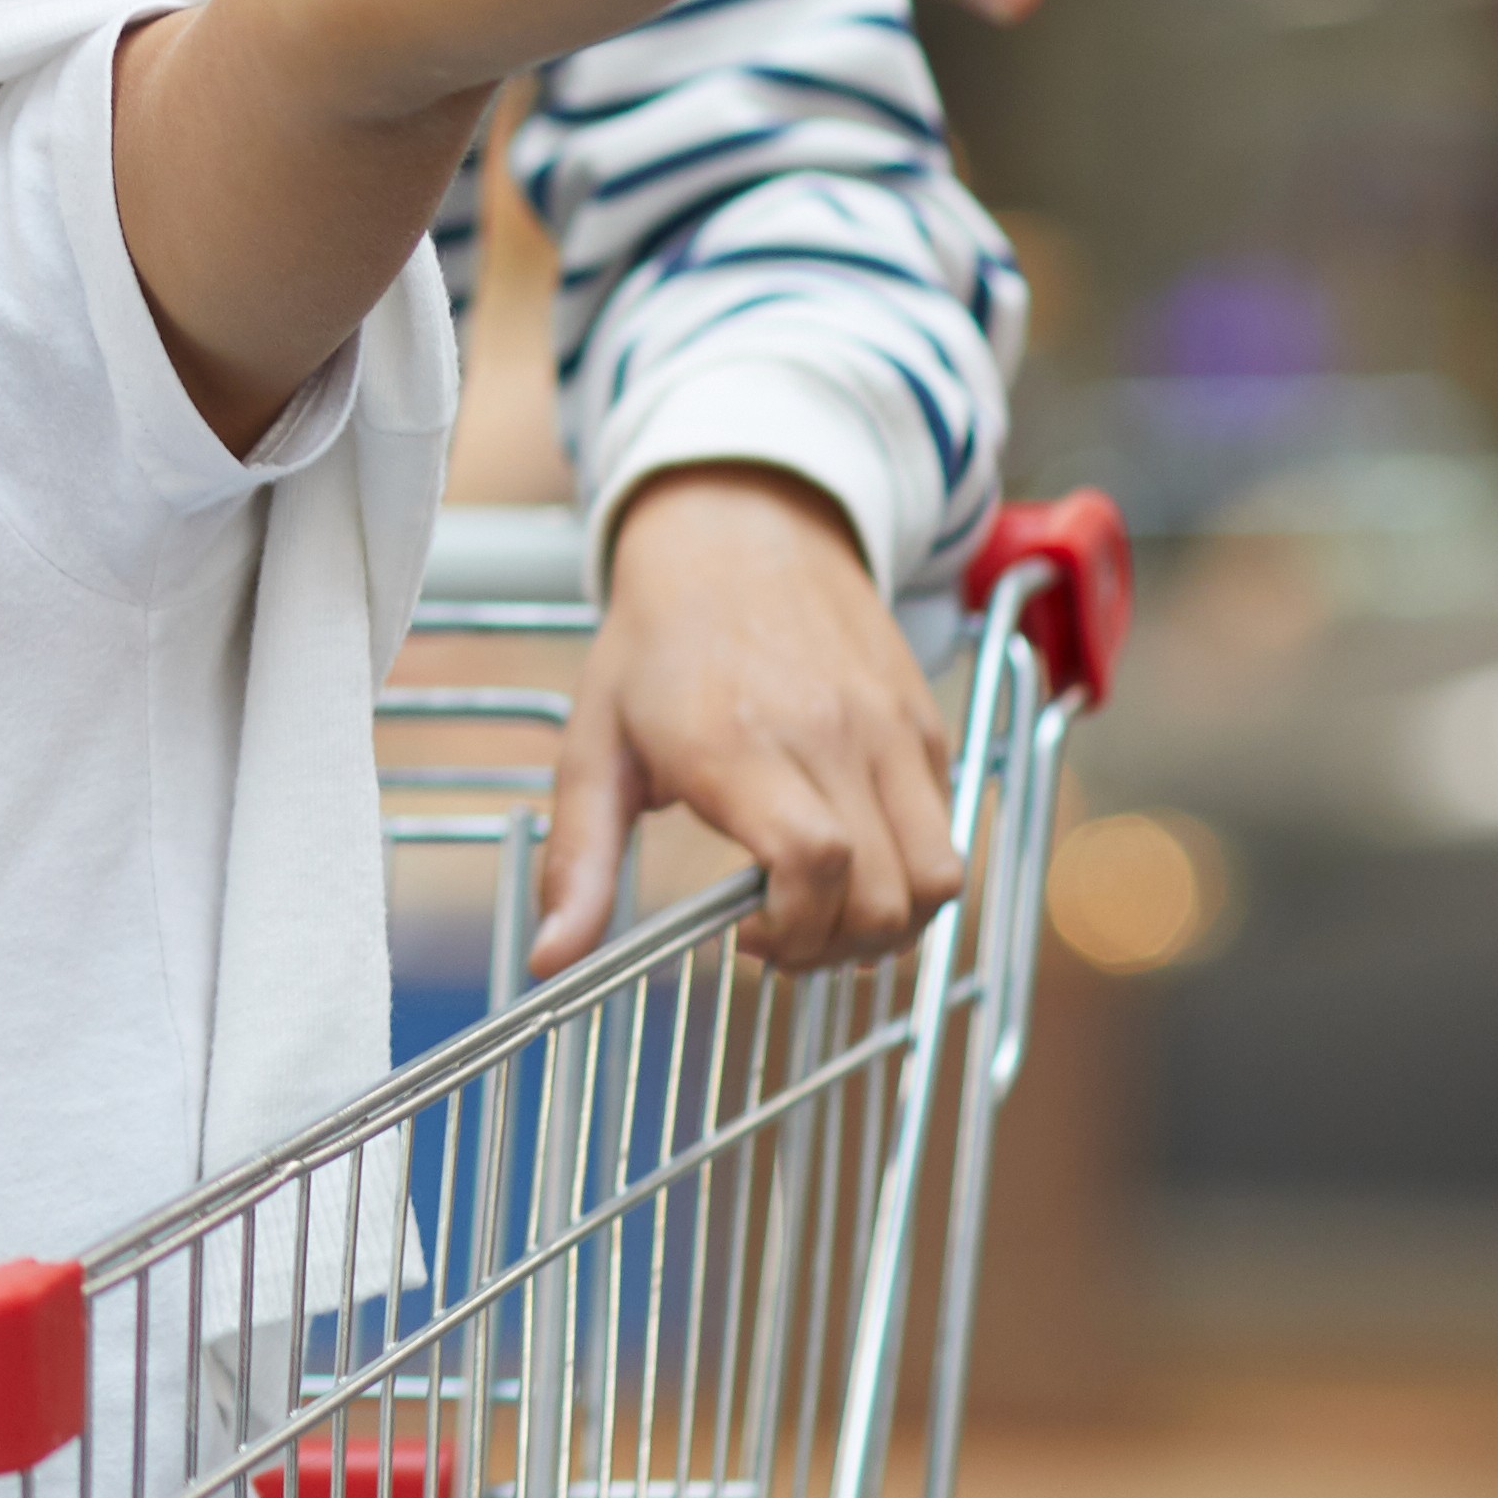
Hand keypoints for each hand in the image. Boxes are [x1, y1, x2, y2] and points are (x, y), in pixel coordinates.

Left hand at [540, 466, 961, 969]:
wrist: (741, 533)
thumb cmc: (657, 646)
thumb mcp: (591, 747)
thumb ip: (578, 860)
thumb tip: (549, 963)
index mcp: (737, 744)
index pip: (813, 863)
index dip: (794, 930)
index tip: (746, 937)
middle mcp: (830, 735)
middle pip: (884, 891)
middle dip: (836, 949)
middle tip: (781, 937)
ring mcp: (890, 729)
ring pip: (938, 874)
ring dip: (891, 923)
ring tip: (828, 913)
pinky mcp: (926, 723)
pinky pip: (948, 828)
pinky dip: (913, 872)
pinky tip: (854, 861)